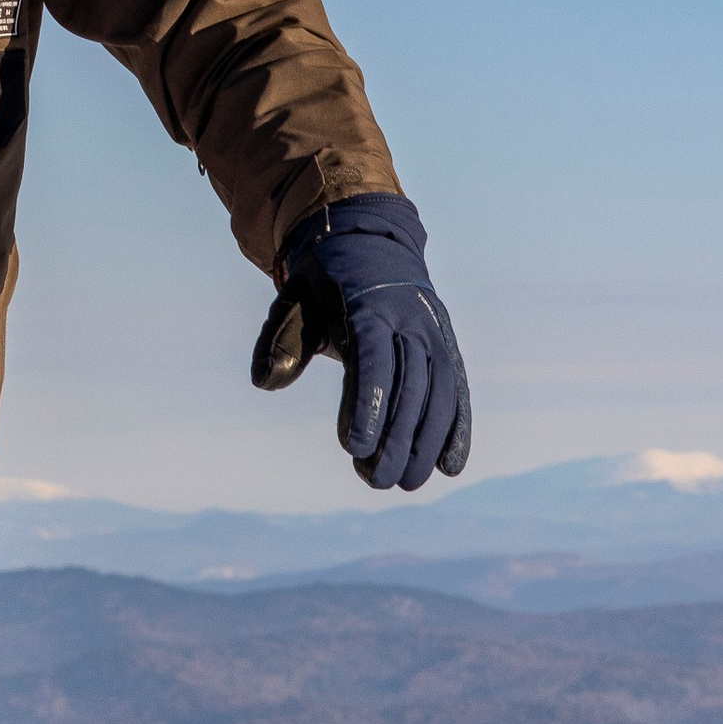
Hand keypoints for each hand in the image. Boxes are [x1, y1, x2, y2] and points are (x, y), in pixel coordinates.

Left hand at [251, 192, 471, 492]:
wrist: (370, 241)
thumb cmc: (323, 280)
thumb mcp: (295, 299)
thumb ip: (282, 339)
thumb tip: (266, 381)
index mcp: (369, 305)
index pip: (372, 361)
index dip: (367, 406)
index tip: (354, 449)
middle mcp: (410, 319)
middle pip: (411, 385)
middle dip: (397, 438)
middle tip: (377, 481)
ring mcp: (434, 332)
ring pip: (440, 392)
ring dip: (426, 442)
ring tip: (406, 482)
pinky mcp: (447, 346)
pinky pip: (456, 389)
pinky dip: (456, 428)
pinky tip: (449, 466)